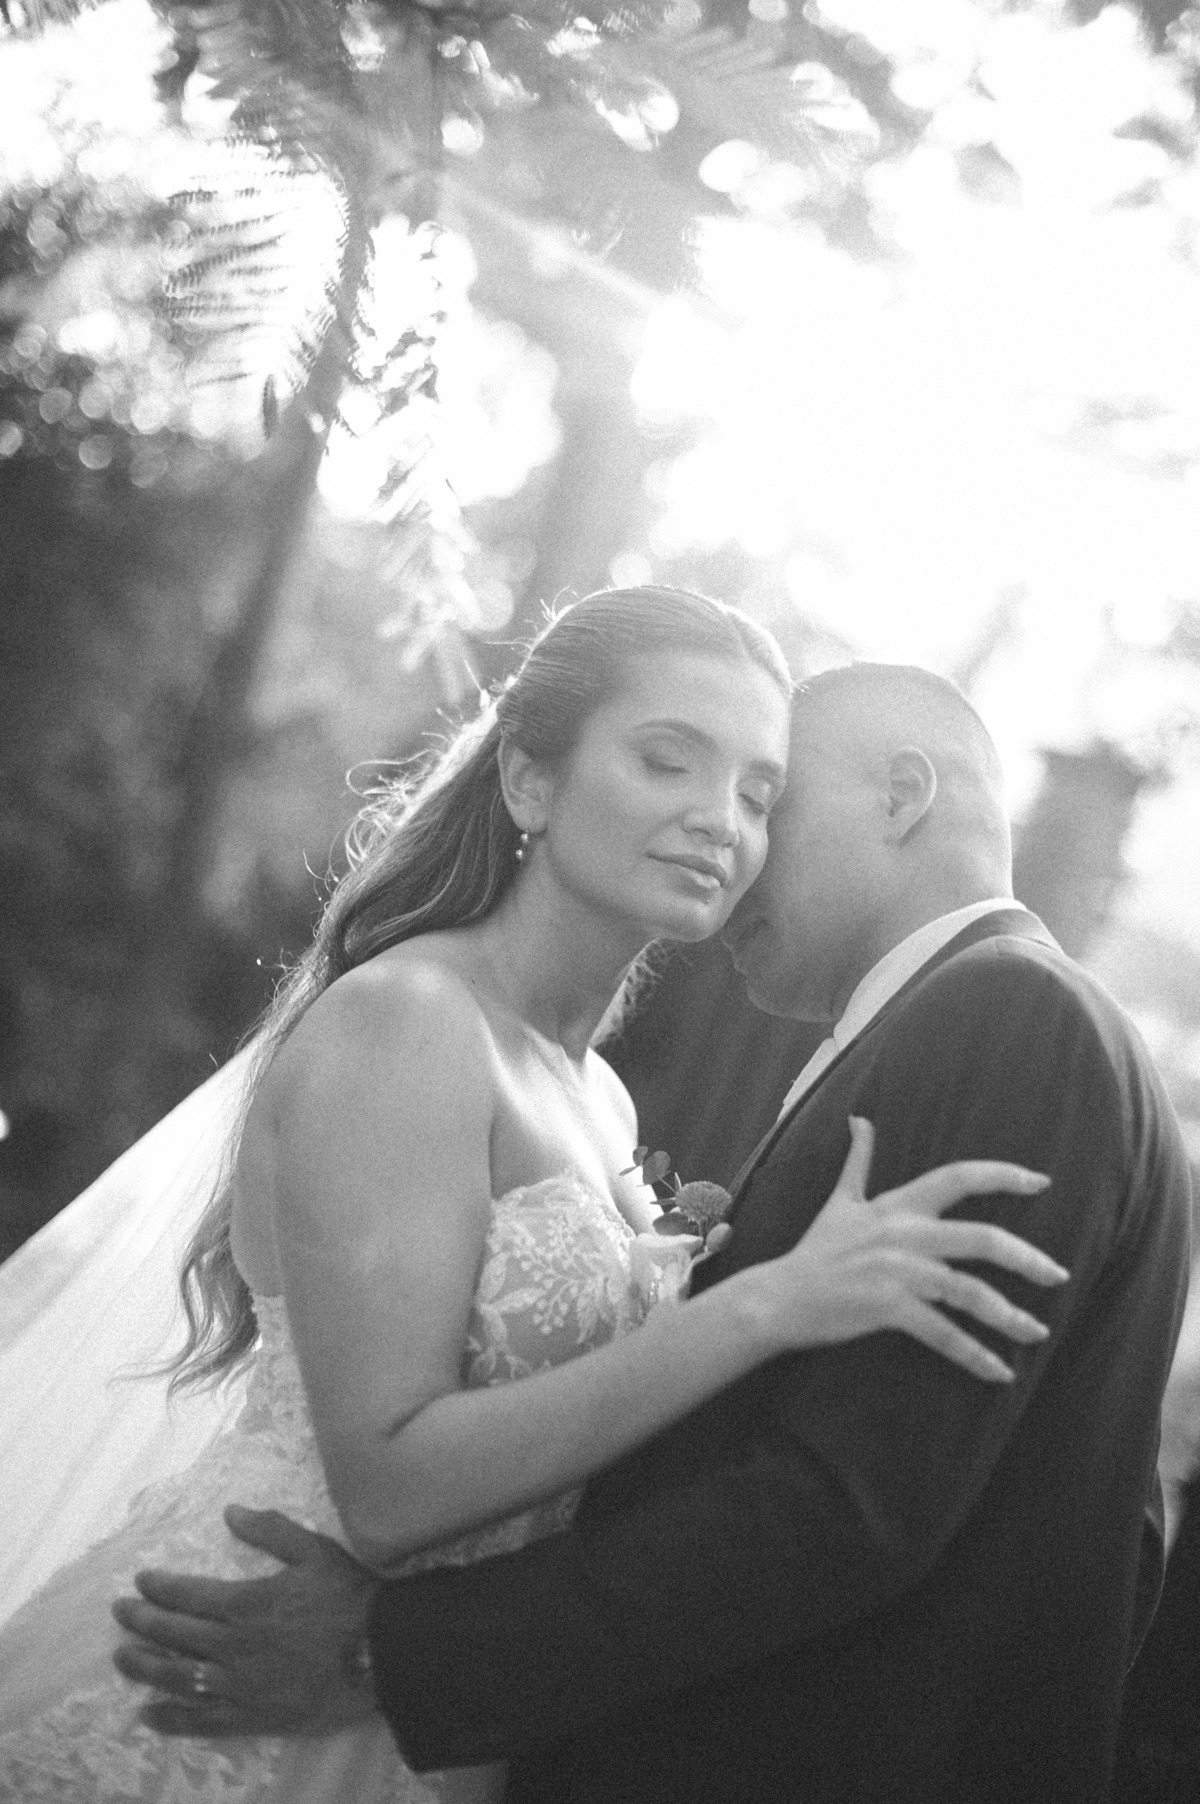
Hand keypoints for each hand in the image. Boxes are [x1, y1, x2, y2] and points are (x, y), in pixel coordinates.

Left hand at [112, 1505, 379, 1737]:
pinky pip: (199, 1720)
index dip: (160, 1587)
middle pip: (173, 1635)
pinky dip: (170, 1718)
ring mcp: (238, 1685)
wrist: (380, 1655)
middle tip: (121, 1613)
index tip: (141, 1581)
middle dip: (141, 1622)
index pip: (187, 1595)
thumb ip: (270, 1530)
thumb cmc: (349, 1598)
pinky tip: (148, 1714)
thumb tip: (230, 1512)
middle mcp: (231, 1646)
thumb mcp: (314, 1550)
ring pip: (176, 1677)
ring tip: (122, 1659)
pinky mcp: (250, 1716)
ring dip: (144, 1667)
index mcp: (245, 1603)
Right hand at [764, 1117, 1067, 1380]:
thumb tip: (861, 1120)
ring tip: (1036, 1332)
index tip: (1041, 1182)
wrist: (780, 1296)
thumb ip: (859, 1161)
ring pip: (969, 1291)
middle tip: (1058, 1275)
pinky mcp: (887, 1307)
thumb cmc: (815, 1251)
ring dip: (1009, 1316)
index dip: (1003, 1175)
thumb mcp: (839, 1200)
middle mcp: (904, 1234)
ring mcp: (897, 1272)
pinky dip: (974, 1354)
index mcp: (898, 1205)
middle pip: (981, 1238)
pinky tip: (999, 1371)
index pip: (958, 1177)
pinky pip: (943, 1333)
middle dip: (1027, 1258)